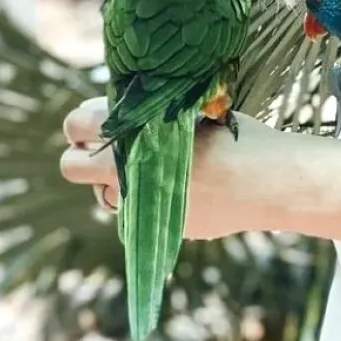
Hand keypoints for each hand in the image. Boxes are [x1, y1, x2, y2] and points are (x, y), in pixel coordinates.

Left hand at [59, 96, 280, 239]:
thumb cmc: (236, 138)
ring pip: (104, 196)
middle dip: (82, 156)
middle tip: (106, 148)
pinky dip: (148, 203)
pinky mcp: (160, 228)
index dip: (85, 120)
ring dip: (115, 183)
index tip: (99, 118)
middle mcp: (128, 173)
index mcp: (133, 135)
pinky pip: (137, 215)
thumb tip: (124, 114)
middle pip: (71, 166)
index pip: (78, 124)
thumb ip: (152, 117)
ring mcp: (142, 206)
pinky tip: (180, 190)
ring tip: (149, 171)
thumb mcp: (192, 113)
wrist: (269, 182)